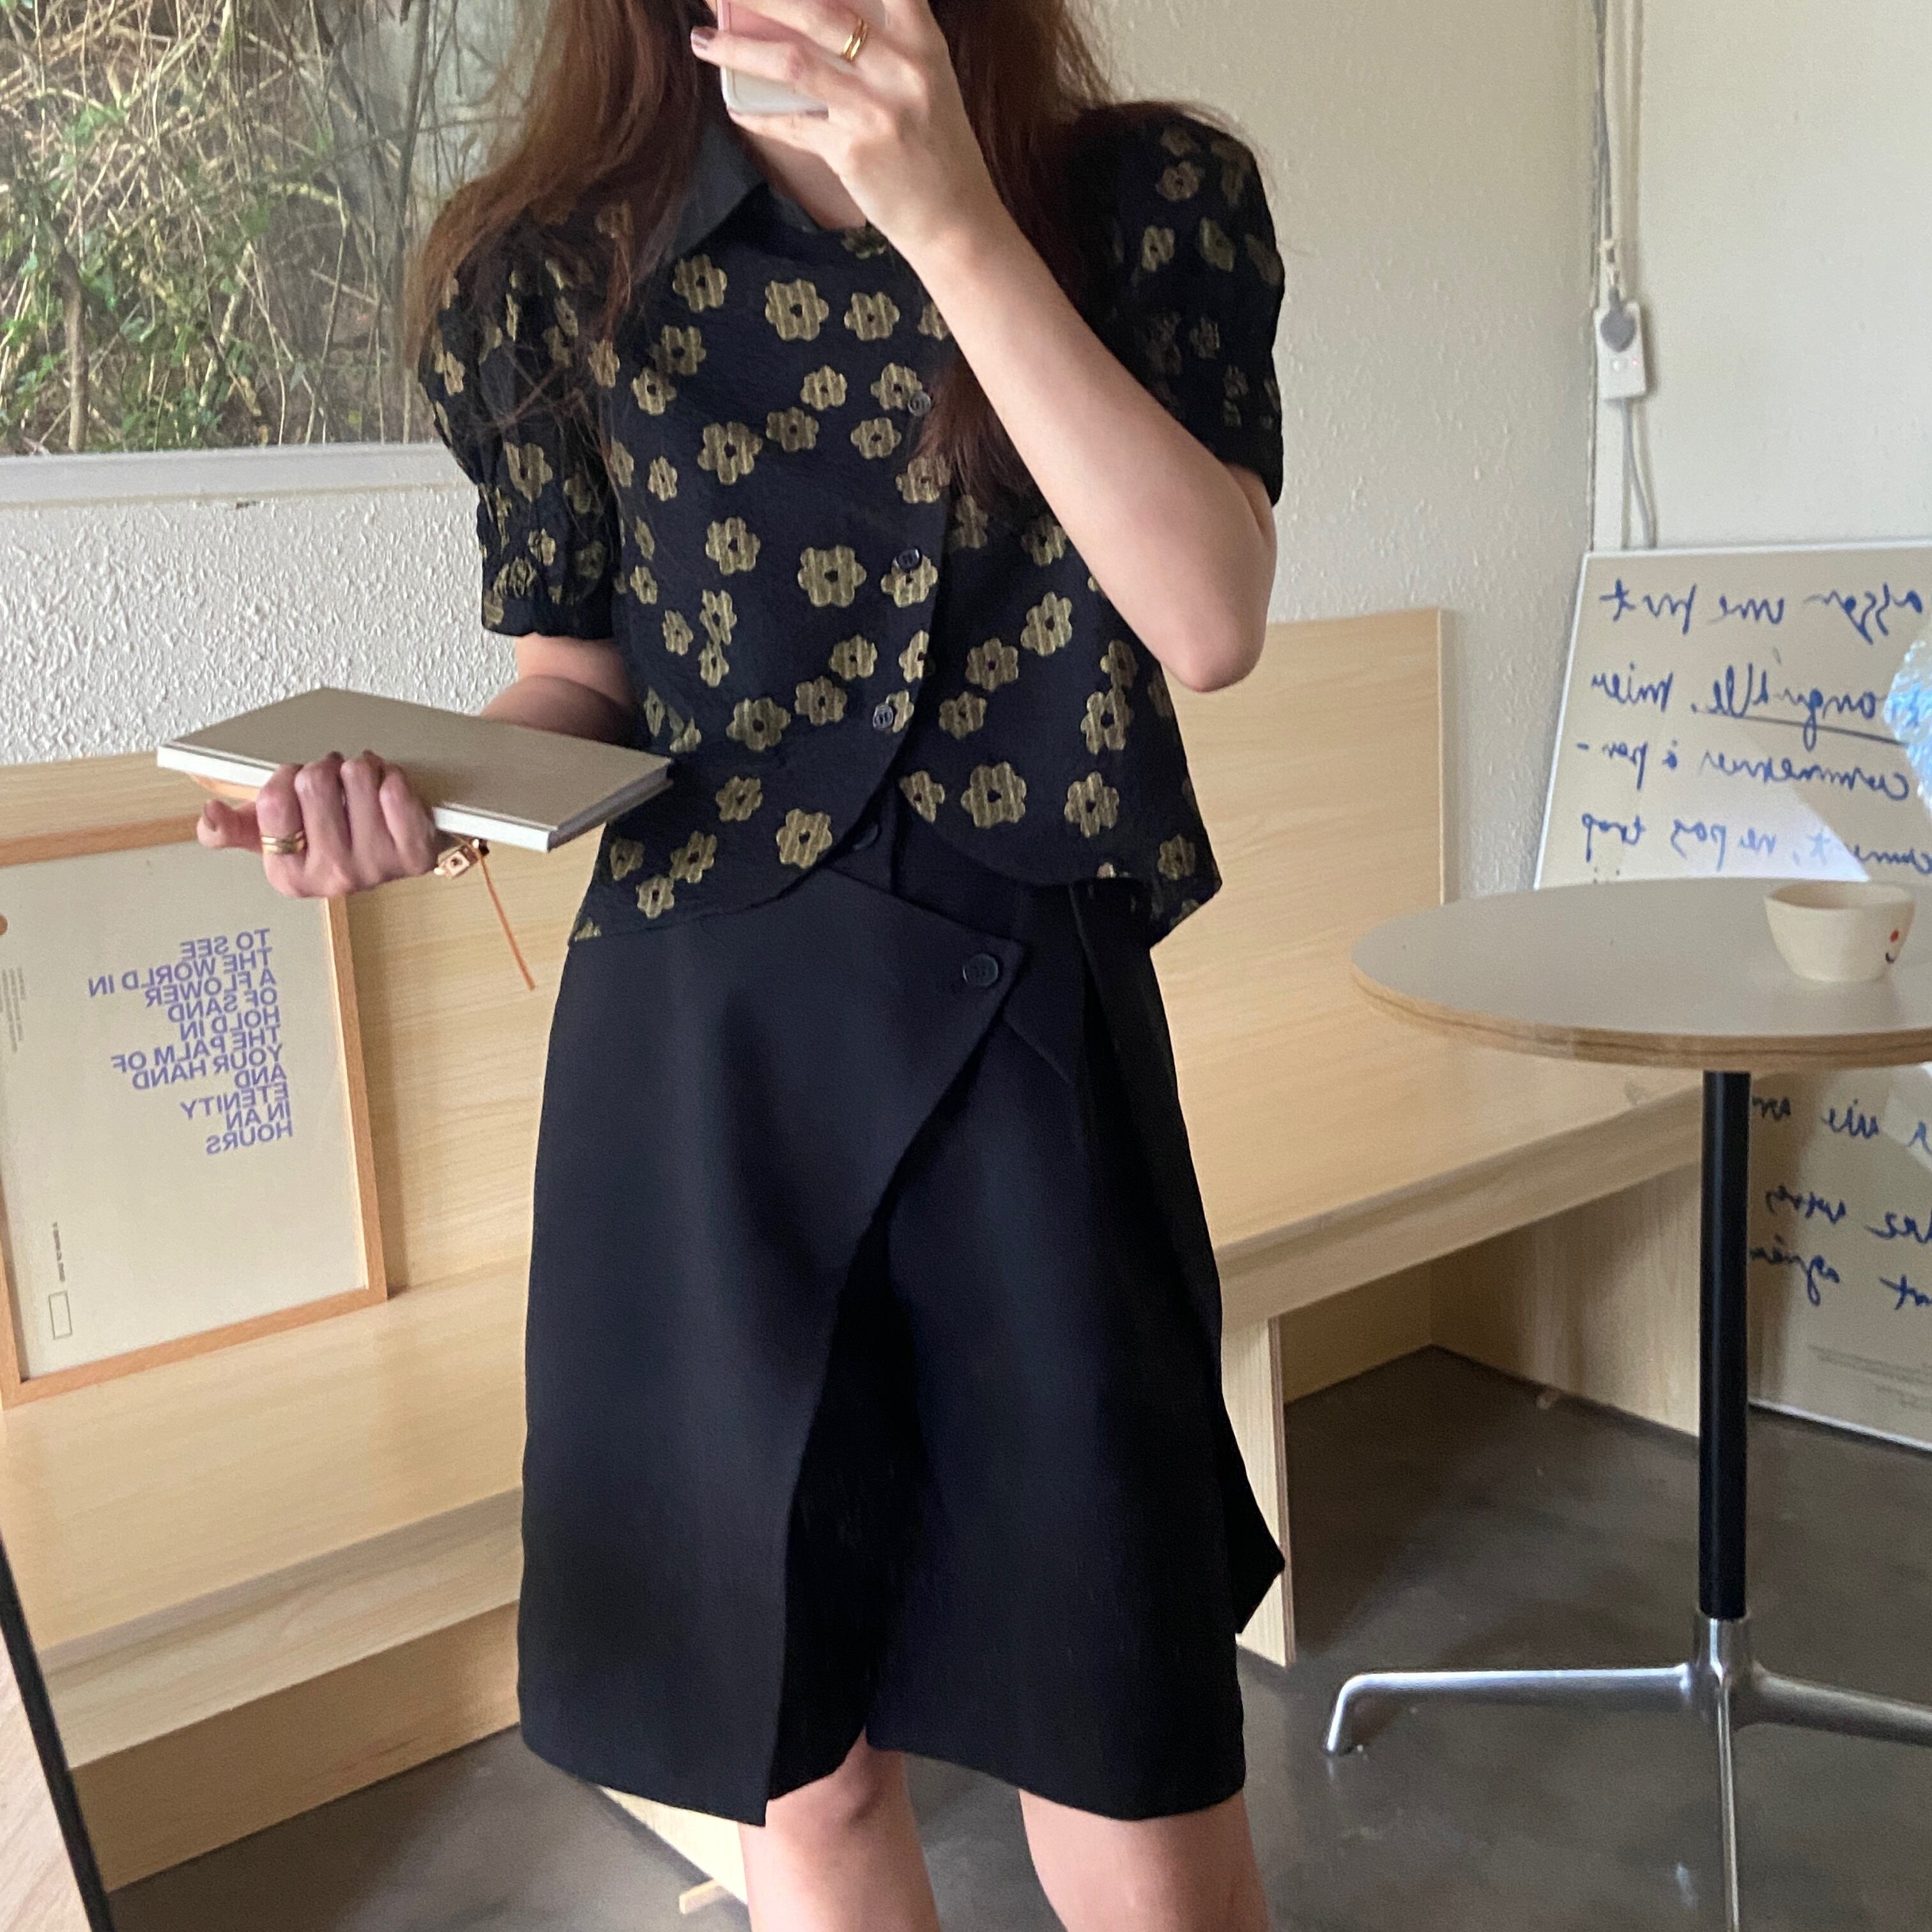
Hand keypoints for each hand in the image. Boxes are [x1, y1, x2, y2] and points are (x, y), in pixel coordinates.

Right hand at [196, 752, 441, 898]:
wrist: (388, 850)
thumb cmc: (327, 838)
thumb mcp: (268, 837)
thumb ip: (228, 829)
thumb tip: (209, 815)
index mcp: (288, 876)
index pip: (273, 800)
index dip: (284, 777)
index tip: (294, 783)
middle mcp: (333, 878)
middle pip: (314, 782)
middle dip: (322, 768)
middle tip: (333, 780)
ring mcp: (378, 869)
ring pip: (356, 776)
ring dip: (358, 768)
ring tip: (359, 784)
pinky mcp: (415, 855)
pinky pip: (395, 791)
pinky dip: (391, 777)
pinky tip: (386, 791)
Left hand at [690, 0, 1005, 263]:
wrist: (957, 222)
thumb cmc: (936, 149)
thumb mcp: (926, 83)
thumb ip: (886, 46)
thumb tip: (814, 20)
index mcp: (921, 42)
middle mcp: (900, 68)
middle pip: (819, 11)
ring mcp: (874, 110)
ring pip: (793, 62)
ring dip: (739, 49)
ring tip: (703, 40)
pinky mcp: (852, 152)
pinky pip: (792, 125)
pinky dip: (758, 114)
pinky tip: (733, 104)